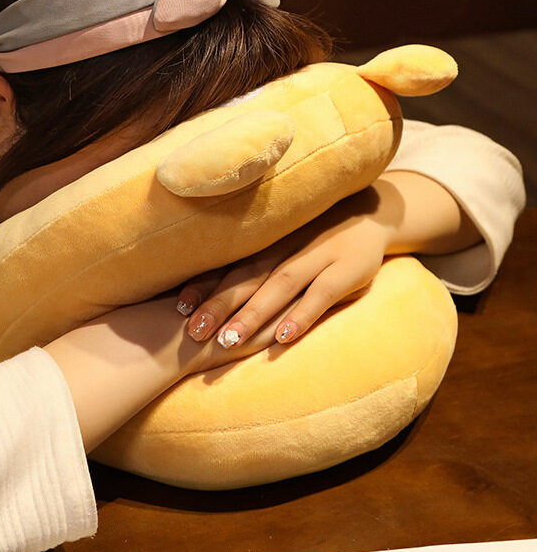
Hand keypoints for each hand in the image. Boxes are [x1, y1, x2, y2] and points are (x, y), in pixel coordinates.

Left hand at [176, 182, 399, 348]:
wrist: (373, 212)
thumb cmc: (315, 235)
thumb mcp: (284, 243)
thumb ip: (255, 263)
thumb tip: (208, 293)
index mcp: (267, 243)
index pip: (229, 264)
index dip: (203, 285)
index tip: (178, 308)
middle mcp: (286, 247)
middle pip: (246, 277)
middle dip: (217, 304)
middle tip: (193, 332)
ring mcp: (318, 256)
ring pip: (280, 286)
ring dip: (253, 313)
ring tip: (229, 339)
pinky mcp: (348, 269)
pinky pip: (323, 294)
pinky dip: (302, 314)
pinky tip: (283, 337)